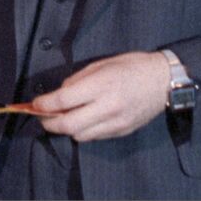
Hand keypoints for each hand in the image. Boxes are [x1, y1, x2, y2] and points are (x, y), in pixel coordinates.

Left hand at [31, 51, 169, 141]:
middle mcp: (108, 107)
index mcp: (102, 85)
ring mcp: (116, 122)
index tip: (34, 104)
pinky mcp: (122, 131)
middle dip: (49, 123)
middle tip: (42, 117)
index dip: (44, 104)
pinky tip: (83, 120)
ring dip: (66, 129)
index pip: (63, 100)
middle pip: (68, 125)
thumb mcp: (102, 64)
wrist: (165, 80)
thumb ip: (78, 80)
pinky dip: (83, 131)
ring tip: (63, 118)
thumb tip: (59, 94)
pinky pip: (94, 136)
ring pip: (80, 135)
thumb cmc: (132, 66)